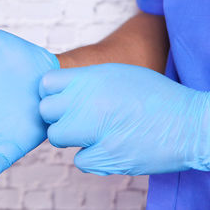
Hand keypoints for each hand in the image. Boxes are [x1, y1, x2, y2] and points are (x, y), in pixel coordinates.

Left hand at [39, 63, 209, 175]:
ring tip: (93, 134)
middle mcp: (88, 100)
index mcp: (92, 78)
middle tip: (75, 120)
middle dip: (57, 118)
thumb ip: (86, 82)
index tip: (61, 102)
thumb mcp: (118, 75)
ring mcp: (95, 128)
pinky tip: (109, 148)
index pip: (46, 83)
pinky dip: (92, 157)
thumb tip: (60, 93)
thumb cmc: (155, 97)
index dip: (50, 94)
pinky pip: (79, 160)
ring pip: (57, 136)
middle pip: (45, 111)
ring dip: (71, 138)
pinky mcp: (105, 155)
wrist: (190, 124)